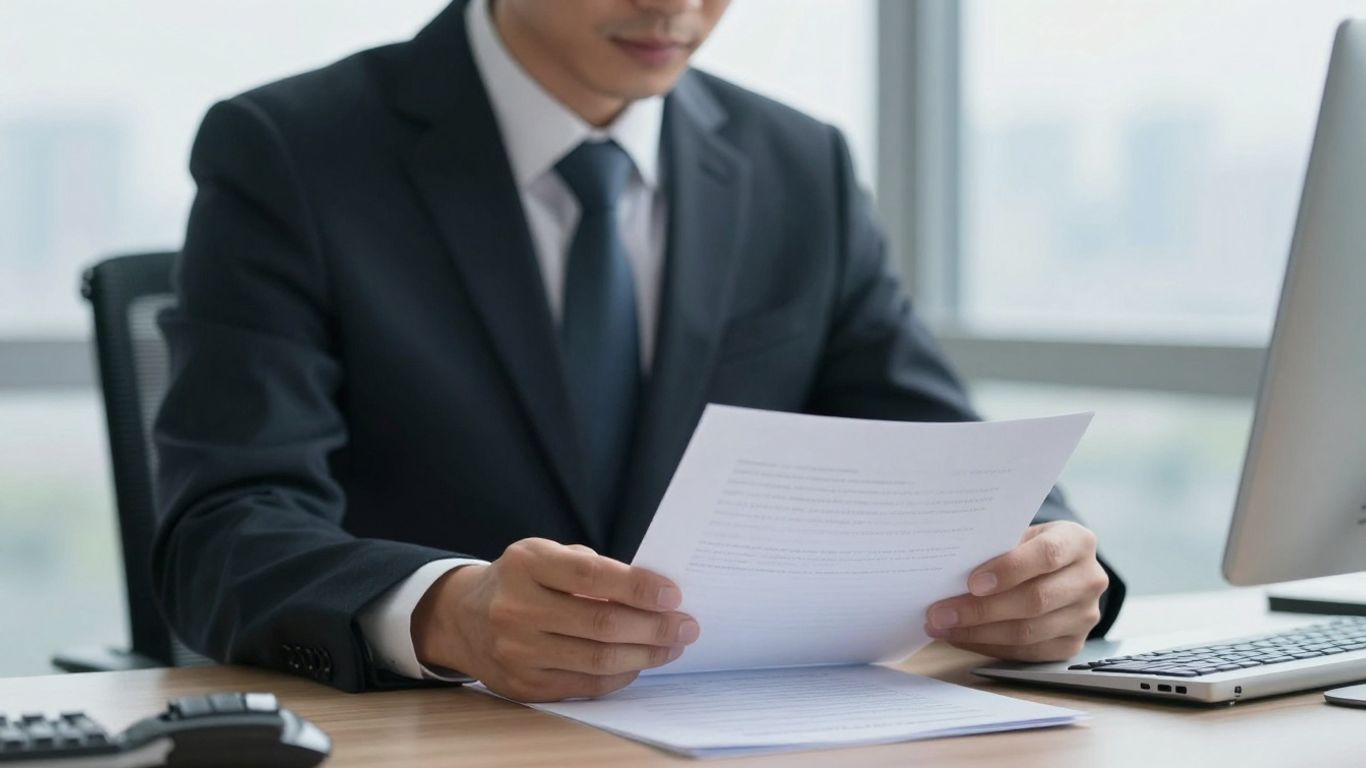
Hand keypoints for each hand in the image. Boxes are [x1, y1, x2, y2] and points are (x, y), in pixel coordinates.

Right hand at [412, 538, 698, 701]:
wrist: (465, 616)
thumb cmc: (522, 580)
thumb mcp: (547, 555)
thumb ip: (592, 569)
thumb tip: (653, 593)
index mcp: (526, 564)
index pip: (592, 577)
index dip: (638, 587)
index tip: (672, 594)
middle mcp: (516, 609)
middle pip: (600, 625)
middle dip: (654, 627)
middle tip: (686, 626)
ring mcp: (516, 652)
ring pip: (597, 660)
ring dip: (645, 655)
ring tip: (672, 645)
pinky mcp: (522, 685)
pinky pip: (584, 685)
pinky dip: (619, 675)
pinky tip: (639, 662)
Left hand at [924, 521, 1108, 661]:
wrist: (1059, 568)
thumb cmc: (1028, 547)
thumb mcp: (1019, 534)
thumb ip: (996, 547)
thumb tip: (948, 570)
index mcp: (1077, 542)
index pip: (1046, 555)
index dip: (1009, 569)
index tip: (972, 582)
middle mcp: (1090, 579)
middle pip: (1035, 600)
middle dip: (981, 609)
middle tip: (940, 613)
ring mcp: (1085, 616)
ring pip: (1028, 632)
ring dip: (978, 633)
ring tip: (943, 627)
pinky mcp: (1074, 644)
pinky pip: (1027, 652)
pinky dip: (989, 646)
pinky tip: (962, 638)